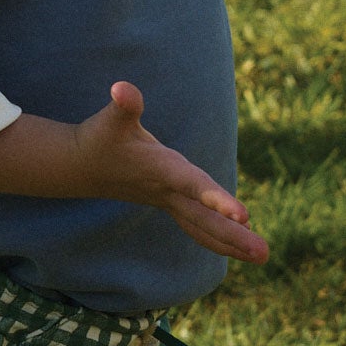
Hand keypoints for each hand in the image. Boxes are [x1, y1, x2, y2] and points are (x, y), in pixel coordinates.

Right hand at [73, 82, 268, 261]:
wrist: (80, 166)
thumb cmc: (100, 137)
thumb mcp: (111, 118)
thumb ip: (123, 104)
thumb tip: (122, 88)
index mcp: (161, 170)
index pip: (193, 186)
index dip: (217, 199)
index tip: (244, 216)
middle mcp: (167, 191)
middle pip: (204, 218)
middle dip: (234, 236)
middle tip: (264, 253)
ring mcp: (168, 201)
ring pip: (202, 227)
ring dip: (232, 243)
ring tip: (263, 256)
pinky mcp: (168, 203)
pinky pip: (197, 226)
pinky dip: (217, 237)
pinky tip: (239, 245)